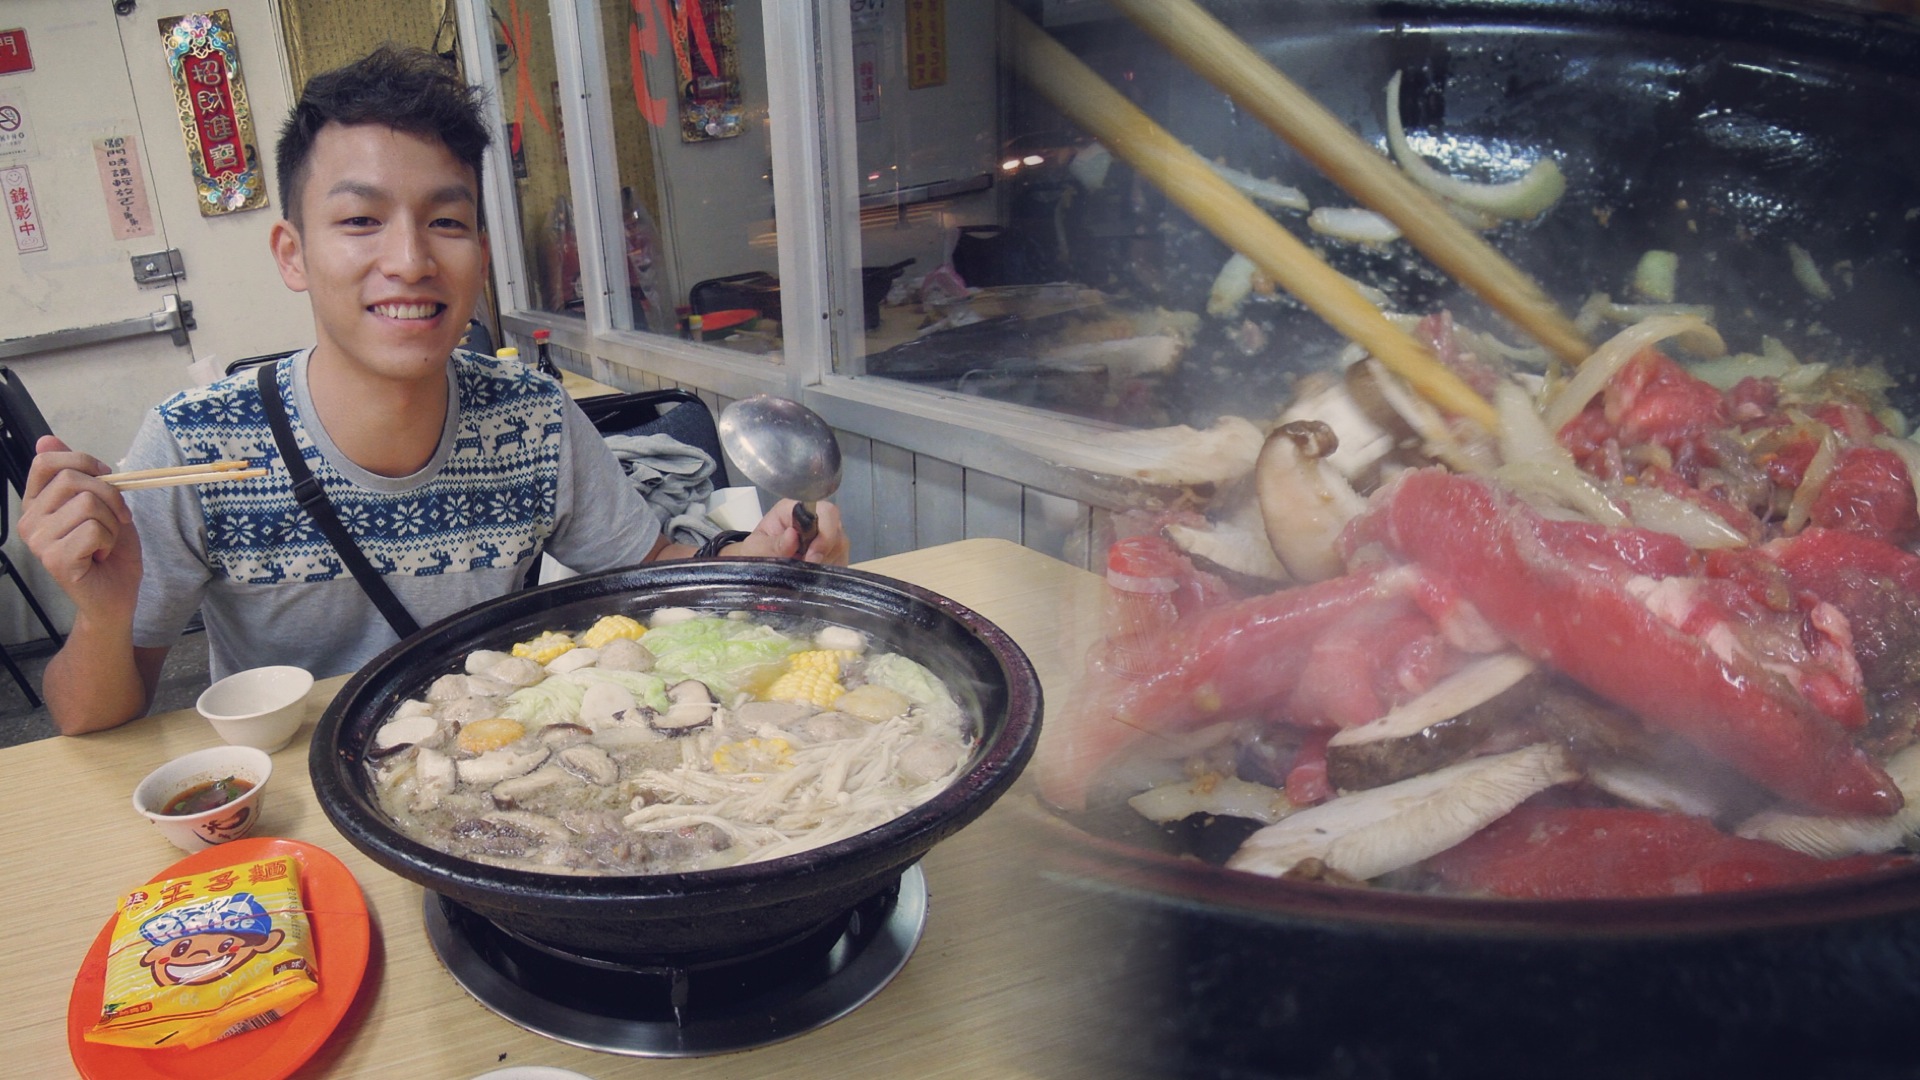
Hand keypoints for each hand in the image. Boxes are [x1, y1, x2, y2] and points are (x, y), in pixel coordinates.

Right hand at [19, 435, 142, 622]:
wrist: (116, 597)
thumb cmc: (109, 553)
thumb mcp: (100, 505)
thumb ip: (78, 475)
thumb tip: (46, 439)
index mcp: (37, 504)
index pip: (46, 461)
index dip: (83, 461)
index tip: (105, 476)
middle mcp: (29, 521)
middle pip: (72, 480)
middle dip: (109, 496)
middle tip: (115, 520)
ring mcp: (38, 541)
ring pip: (88, 504)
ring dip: (112, 523)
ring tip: (105, 543)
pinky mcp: (54, 559)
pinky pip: (94, 530)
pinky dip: (110, 541)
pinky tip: (101, 556)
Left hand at [730, 499, 849, 564]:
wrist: (757, 567)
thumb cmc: (756, 553)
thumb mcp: (757, 549)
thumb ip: (773, 544)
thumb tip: (792, 535)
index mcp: (795, 509)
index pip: (824, 510)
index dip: (824, 531)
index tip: (811, 555)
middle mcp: (815, 518)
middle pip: (836, 529)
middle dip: (825, 551)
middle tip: (808, 568)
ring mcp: (826, 535)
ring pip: (841, 546)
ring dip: (826, 562)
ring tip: (806, 572)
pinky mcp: (833, 553)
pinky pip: (841, 560)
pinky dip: (829, 571)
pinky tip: (814, 576)